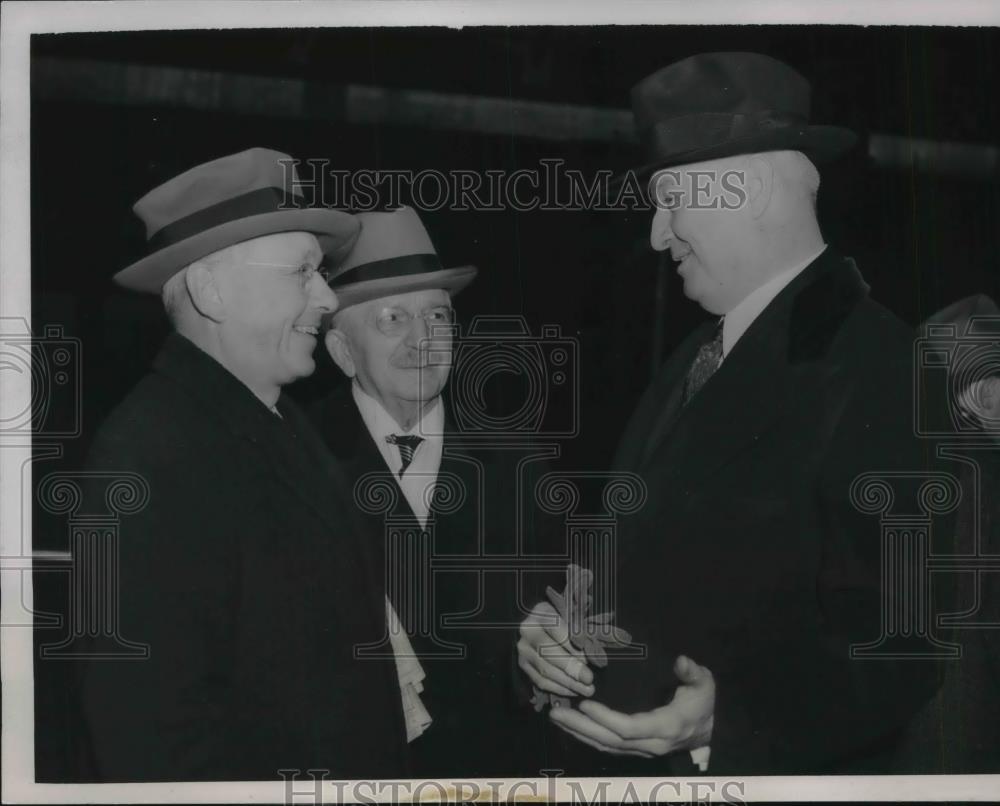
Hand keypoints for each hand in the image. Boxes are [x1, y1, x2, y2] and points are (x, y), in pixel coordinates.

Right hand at [517, 601, 595, 697]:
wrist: (542, 625)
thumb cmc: (564, 620)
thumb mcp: (574, 616)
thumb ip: (585, 629)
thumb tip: (599, 647)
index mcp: (541, 613)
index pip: (556, 628)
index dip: (572, 644)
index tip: (588, 657)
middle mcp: (528, 630)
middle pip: (548, 651)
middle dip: (571, 667)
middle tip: (589, 678)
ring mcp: (523, 649)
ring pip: (545, 669)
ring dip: (568, 682)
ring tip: (586, 689)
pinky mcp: (523, 665)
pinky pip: (540, 681)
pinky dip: (558, 688)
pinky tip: (573, 691)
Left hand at [549, 655, 714, 756]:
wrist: (708, 730)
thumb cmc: (702, 702)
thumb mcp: (704, 684)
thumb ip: (693, 673)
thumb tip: (681, 661)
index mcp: (664, 727)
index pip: (629, 728)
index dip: (605, 719)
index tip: (584, 704)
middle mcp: (650, 744)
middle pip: (610, 741)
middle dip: (580, 727)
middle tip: (555, 712)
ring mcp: (641, 750)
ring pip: (605, 746)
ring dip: (578, 733)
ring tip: (556, 717)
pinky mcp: (634, 750)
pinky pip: (607, 747)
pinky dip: (587, 737)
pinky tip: (570, 726)